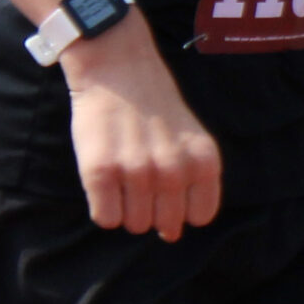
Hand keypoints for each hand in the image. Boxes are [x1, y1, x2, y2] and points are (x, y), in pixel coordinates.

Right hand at [62, 17, 222, 237]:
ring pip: (134, 225)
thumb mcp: (191, 139)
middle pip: (165, 225)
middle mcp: (174, 170)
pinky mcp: (100, 172)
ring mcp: (136, 171)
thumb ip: (192, 184)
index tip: (168, 187)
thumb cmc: (156, 109)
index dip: (182, 207)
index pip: (199, 216)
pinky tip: (105, 182)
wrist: (118, 69)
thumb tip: (172, 234)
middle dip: (153, 210)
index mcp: (203, 162)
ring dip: (127, 209)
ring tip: (122, 176)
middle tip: (141, 179)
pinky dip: (104, 208)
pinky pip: (106, 218)